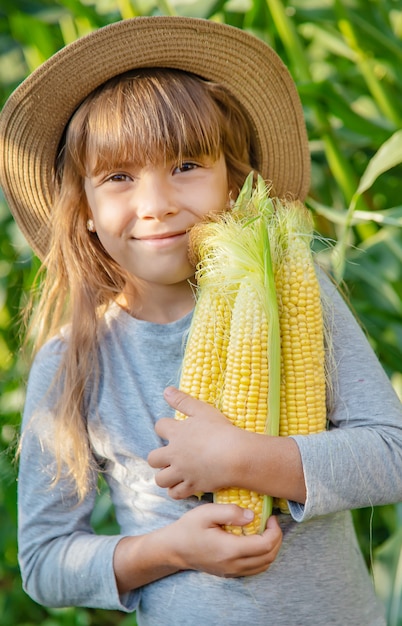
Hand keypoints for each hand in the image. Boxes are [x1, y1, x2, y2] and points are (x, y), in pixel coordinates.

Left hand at [148, 387, 240, 497]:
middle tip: (171, 456)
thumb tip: (166, 391)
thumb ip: (183, 401)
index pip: (159, 427)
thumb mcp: (202, 410)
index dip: (165, 427)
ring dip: (165, 476)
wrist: (235, 456)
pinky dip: (176, 491)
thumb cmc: (221, 431)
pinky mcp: (191, 486)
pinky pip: (175, 494)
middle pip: (152, 458)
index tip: (173, 429)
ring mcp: (182, 472)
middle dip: (158, 457)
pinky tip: (183, 485)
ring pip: (160, 479)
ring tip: (175, 472)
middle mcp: (174, 454)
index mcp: (177, 433)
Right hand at [166, 503, 281, 577]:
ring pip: (264, 565)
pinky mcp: (229, 574)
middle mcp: (233, 565)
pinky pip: (255, 568)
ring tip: (266, 530)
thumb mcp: (206, 513)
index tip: (270, 517)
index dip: (274, 531)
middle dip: (276, 538)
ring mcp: (232, 572)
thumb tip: (252, 515)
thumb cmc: (188, 528)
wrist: (173, 549)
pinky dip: (262, 556)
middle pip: (269, 557)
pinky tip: (255, 541)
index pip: (265, 545)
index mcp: (230, 550)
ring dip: (271, 548)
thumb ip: (230, 512)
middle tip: (271, 522)